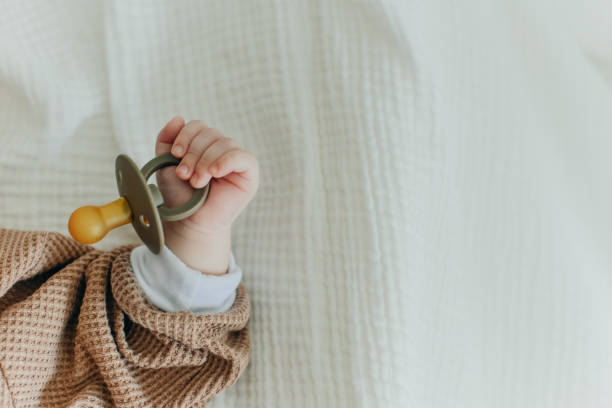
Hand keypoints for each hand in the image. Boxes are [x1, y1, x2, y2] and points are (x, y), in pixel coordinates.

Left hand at [155, 116, 258, 273]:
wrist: (190, 220)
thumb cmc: (180, 194)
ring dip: (206, 162)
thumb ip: (167, 140)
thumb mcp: (165, 164)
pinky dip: (227, 161)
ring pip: (225, 143)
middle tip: (185, 174)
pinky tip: (215, 172)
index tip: (175, 155)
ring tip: (197, 181)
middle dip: (194, 153)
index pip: (199, 126)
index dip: (186, 136)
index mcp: (204, 144)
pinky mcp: (249, 172)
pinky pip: (242, 157)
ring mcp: (237, 159)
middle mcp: (222, 148)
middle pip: (211, 133)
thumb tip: (178, 118)